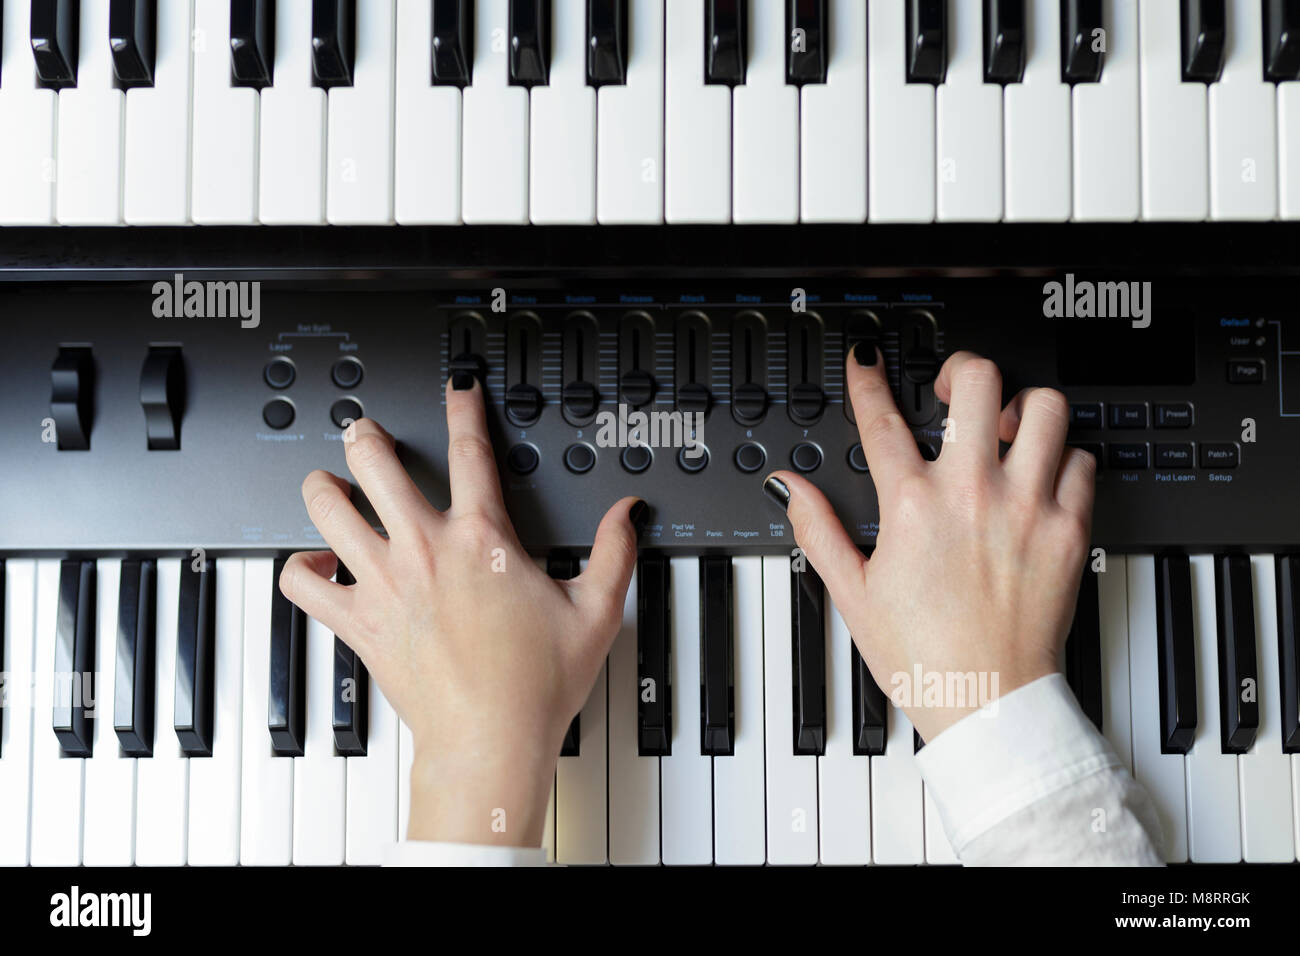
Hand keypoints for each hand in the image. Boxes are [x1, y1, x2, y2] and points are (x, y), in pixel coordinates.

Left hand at [279, 378, 643, 846]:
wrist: (490, 740)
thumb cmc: (538, 683)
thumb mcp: (596, 610)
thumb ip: (614, 552)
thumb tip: (628, 513)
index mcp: (482, 538)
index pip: (469, 450)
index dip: (462, 406)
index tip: (457, 387)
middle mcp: (424, 549)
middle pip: (374, 462)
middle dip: (366, 436)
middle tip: (366, 431)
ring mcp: (383, 583)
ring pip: (327, 508)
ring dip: (324, 486)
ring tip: (328, 481)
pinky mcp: (358, 622)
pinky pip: (302, 584)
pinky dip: (299, 568)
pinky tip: (314, 563)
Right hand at [765, 347, 1095, 741]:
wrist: (988, 705)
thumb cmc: (923, 657)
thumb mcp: (852, 592)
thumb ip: (818, 528)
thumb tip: (790, 487)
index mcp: (911, 505)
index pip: (881, 417)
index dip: (868, 377)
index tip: (867, 359)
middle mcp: (971, 493)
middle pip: (976, 382)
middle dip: (959, 368)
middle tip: (952, 387)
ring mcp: (1025, 507)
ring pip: (1042, 408)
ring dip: (1021, 406)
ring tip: (1006, 425)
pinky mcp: (1068, 530)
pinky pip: (1080, 460)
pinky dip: (1062, 456)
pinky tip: (1041, 473)